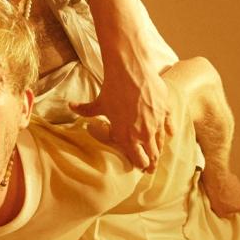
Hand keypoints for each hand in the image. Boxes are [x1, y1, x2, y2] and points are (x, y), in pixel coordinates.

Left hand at [71, 57, 170, 171]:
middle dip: (152, 163)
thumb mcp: (98, 103)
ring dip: (160, 149)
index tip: (140, 168)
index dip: (140, 165)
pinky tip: (170, 134)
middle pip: (153, 155)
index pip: (138, 159)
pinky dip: (169, 131)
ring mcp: (157, 123)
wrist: (130, 71)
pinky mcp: (166, 111)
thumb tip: (70, 106)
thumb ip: (85, 110)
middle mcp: (144, 133)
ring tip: (158, 153)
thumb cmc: (112, 89)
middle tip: (151, 168)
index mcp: (127, 136)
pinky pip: (170, 126)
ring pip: (162, 143)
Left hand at [201, 167, 239, 217]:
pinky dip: (223, 184)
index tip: (220, 207)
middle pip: (235, 199)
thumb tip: (228, 216)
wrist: (216, 178)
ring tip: (215, 191)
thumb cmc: (218, 195)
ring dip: (225, 191)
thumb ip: (226, 215)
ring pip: (232, 190)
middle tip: (217, 199)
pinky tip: (215, 184)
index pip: (236, 210)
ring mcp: (239, 185)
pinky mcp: (233, 177)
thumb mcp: (220, 212)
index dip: (227, 209)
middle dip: (227, 199)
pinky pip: (228, 183)